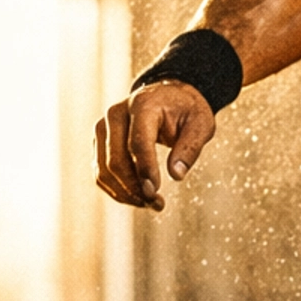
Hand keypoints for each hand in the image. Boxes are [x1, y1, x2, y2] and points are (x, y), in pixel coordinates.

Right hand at [94, 80, 216, 210]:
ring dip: (126, 193)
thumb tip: (176, 175)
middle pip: (116, 160)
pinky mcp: (100, 141)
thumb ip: (190, 148)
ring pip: (104, 170)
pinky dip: (117, 190)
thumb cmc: (187, 111)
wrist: (168, 97)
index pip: (138, 142)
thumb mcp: (201, 124)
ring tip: (151, 203)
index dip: (145, 171)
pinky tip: (138, 198)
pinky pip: (100, 172)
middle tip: (158, 204)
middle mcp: (116, 114)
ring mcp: (103, 127)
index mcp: (142, 105)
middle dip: (135, 188)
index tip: (156, 193)